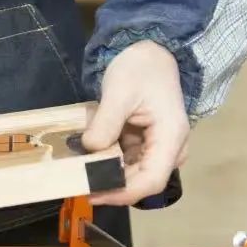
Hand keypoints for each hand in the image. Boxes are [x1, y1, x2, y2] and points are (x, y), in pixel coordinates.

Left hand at [81, 41, 189, 206]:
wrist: (151, 53)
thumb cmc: (140, 68)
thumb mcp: (119, 91)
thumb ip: (106, 123)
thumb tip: (90, 149)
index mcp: (171, 137)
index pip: (151, 180)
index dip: (122, 193)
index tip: (92, 193)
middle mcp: (170, 149)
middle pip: (141, 182)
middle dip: (110, 186)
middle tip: (76, 184)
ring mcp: (159, 149)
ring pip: (133, 175)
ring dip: (107, 175)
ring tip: (78, 173)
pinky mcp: (147, 146)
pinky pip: (128, 163)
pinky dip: (108, 164)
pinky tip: (88, 160)